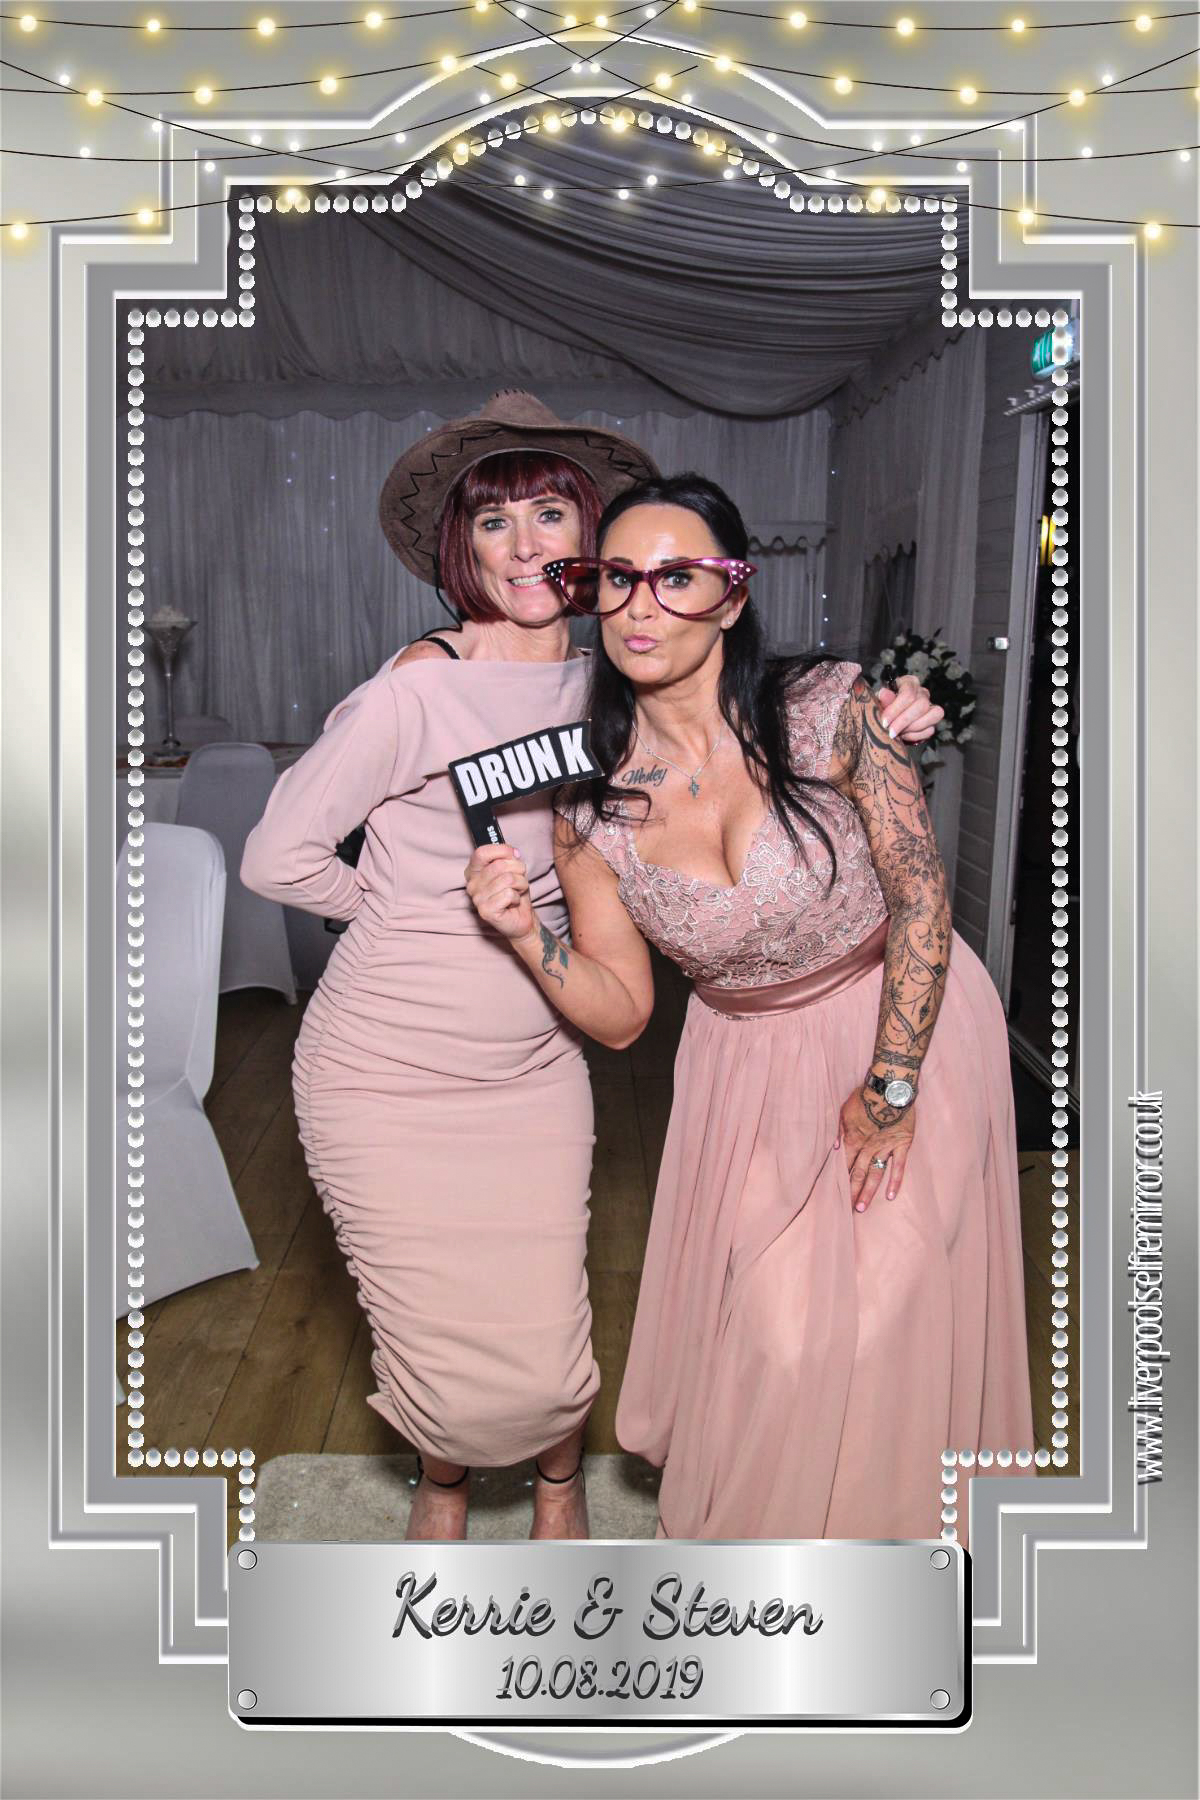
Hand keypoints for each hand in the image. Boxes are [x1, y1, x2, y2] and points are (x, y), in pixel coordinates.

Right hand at [464, 843, 536, 942]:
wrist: (520, 918)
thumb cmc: (514, 892)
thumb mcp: (512, 868)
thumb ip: (508, 857)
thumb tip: (513, 852)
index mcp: (474, 871)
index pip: (482, 852)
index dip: (502, 850)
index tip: (515, 855)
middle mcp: (472, 884)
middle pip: (499, 865)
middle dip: (518, 870)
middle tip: (519, 880)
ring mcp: (477, 898)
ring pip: (507, 879)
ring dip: (521, 884)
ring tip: (517, 891)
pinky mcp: (485, 911)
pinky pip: (508, 894)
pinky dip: (517, 897)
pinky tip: (513, 903)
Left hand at [836, 1085, 916, 1211]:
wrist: (890, 1088)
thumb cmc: (865, 1096)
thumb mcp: (845, 1110)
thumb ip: (840, 1130)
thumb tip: (834, 1147)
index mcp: (854, 1139)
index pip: (846, 1164)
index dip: (841, 1179)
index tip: (836, 1193)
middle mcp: (869, 1148)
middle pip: (859, 1173)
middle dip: (853, 1191)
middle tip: (847, 1209)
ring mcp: (886, 1148)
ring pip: (876, 1174)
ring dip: (868, 1192)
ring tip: (862, 1207)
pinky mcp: (902, 1145)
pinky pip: (899, 1166)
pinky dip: (895, 1181)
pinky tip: (890, 1196)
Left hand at [877, 672, 943, 743]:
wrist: (888, 720)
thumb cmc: (884, 707)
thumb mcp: (879, 702)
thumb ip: (883, 699)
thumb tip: (883, 693)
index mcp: (909, 682)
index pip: (908, 693)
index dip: (896, 709)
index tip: (885, 722)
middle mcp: (922, 692)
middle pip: (922, 705)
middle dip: (904, 721)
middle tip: (890, 732)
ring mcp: (931, 705)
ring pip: (933, 715)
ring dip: (912, 728)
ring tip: (898, 734)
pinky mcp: (933, 720)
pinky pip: (930, 729)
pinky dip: (916, 735)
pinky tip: (904, 736)